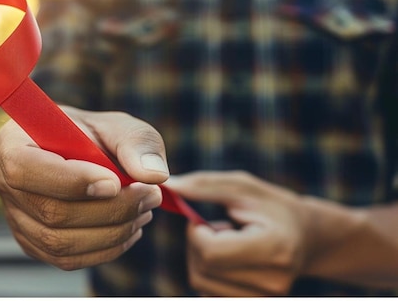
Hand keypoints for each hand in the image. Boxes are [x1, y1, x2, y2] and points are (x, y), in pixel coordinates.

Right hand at [0, 107, 169, 269]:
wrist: (82, 153)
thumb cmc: (94, 134)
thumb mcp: (118, 125)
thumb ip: (137, 142)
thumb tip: (153, 175)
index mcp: (12, 142)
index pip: (26, 169)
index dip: (71, 181)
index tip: (116, 182)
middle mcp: (3, 182)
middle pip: (50, 212)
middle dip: (109, 209)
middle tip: (150, 195)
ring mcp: (15, 216)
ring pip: (60, 242)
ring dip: (112, 232)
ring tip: (145, 210)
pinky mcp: (32, 242)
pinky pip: (65, 259)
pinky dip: (104, 250)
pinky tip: (129, 229)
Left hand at [165, 171, 313, 295]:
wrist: (308, 238)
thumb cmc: (272, 206)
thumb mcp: (243, 187)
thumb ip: (203, 186)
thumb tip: (165, 186)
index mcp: (275, 248)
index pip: (211, 253)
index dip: (196, 234)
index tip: (203, 221)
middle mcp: (273, 282)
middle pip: (202, 270)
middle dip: (196, 244)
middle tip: (213, 228)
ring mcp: (264, 299)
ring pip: (201, 284)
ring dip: (201, 258)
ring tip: (225, 241)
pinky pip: (208, 293)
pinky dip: (207, 272)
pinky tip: (227, 258)